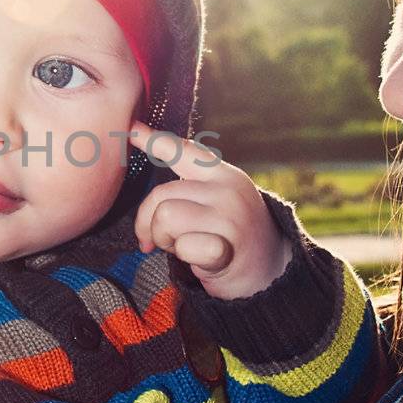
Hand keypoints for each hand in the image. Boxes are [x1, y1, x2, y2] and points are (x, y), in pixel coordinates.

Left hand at [129, 125, 290, 300]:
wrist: (271, 273)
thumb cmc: (232, 236)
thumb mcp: (220, 199)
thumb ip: (191, 182)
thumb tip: (146, 148)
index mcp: (224, 174)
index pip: (184, 151)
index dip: (154, 140)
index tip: (132, 130)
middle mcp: (227, 190)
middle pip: (160, 195)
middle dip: (150, 222)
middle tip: (166, 239)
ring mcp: (228, 218)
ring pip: (165, 217)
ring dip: (165, 239)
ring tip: (184, 246)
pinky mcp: (224, 248)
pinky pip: (181, 247)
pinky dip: (184, 257)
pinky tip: (201, 260)